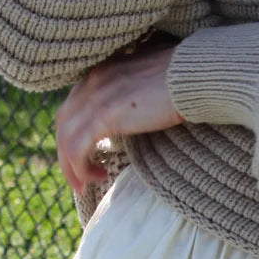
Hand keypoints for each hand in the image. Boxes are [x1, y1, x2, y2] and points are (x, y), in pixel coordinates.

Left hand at [55, 44, 183, 194]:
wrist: (195, 76)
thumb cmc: (185, 80)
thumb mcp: (150, 82)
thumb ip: (134, 92)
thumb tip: (138, 109)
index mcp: (102, 72)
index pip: (73, 106)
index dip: (74, 133)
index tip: (86, 154)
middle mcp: (93, 82)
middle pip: (64, 123)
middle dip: (66, 154)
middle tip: (78, 178)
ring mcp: (96, 97)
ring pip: (66, 139)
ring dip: (71, 167)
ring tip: (84, 186)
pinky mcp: (105, 115)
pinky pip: (78, 148)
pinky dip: (81, 168)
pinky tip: (98, 177)